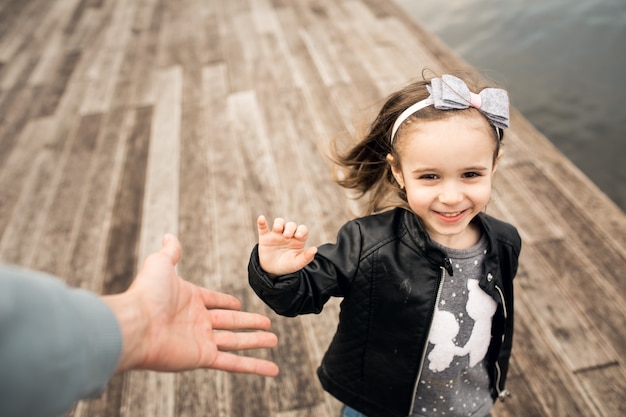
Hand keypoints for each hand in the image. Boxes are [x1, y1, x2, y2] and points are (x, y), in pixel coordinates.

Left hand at [103, 234, 278, 376]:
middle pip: (231, 322)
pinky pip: (234, 363)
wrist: (134, 325)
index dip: (227, 302)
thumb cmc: (146, 293)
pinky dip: (254, 367)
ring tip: (274, 340)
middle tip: (268, 324)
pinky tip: (272, 369)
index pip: (214, 301)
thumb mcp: (160, 264)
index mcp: (189, 300)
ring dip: (256, 342)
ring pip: (236, 342)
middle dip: (250, 323)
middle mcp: (196, 321)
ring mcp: (201, 341)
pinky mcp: (203, 358)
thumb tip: (169, 236)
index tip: (238, 304)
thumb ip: (170, 252)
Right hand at [256, 215, 317, 275]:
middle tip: (286, 236)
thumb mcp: (297, 263)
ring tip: (278, 230)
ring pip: (279, 222)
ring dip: (279, 223)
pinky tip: (261, 218)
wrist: (272, 271)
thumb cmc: (287, 265)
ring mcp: (276, 234)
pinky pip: (263, 227)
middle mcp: (288, 234)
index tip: (298, 236)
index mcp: (298, 239)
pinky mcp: (265, 237)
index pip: (302, 229)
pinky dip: (262, 222)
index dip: (301, 230)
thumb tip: (315, 249)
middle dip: (290, 228)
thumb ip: (306, 257)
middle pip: (291, 225)